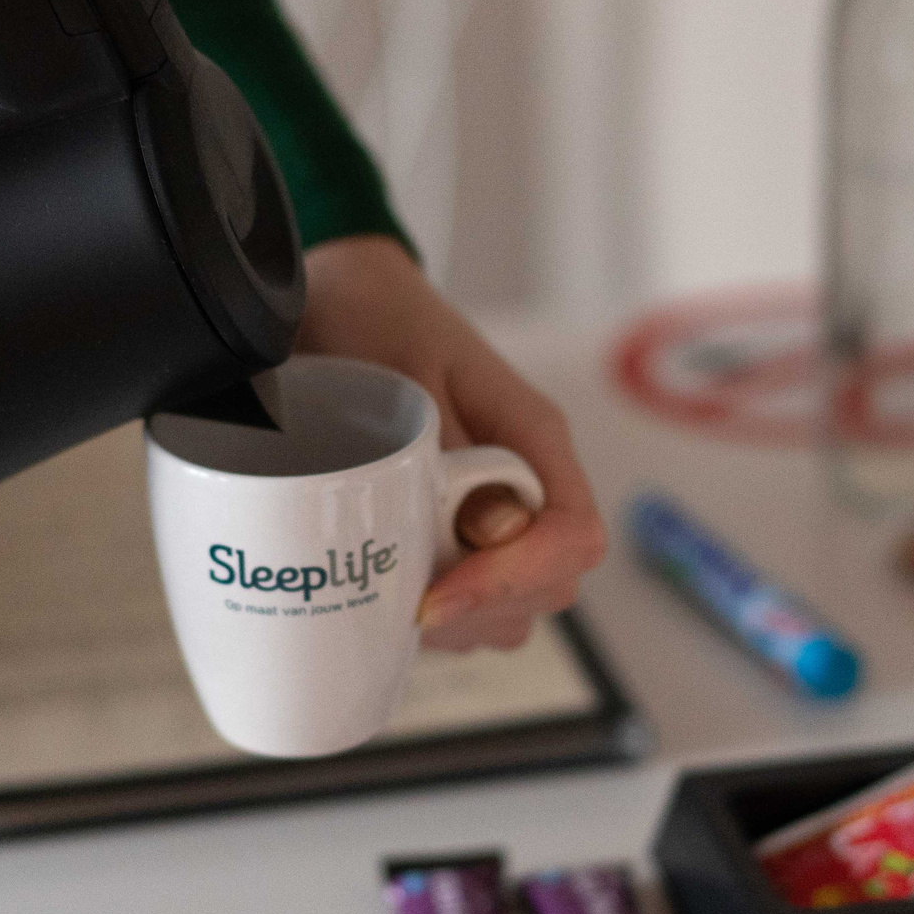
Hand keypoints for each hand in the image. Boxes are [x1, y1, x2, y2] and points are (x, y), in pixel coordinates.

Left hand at [296, 237, 606, 650]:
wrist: (341, 292)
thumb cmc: (374, 316)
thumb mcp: (400, 371)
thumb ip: (439, 453)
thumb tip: (475, 532)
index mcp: (533, 435)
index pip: (572, 533)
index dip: (516, 578)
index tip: (439, 595)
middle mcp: (530, 479)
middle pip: (554, 581)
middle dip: (487, 608)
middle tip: (408, 606)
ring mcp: (501, 508)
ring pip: (520, 603)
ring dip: (466, 621)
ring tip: (396, 604)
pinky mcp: (465, 529)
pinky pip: (480, 600)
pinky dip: (446, 616)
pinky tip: (391, 600)